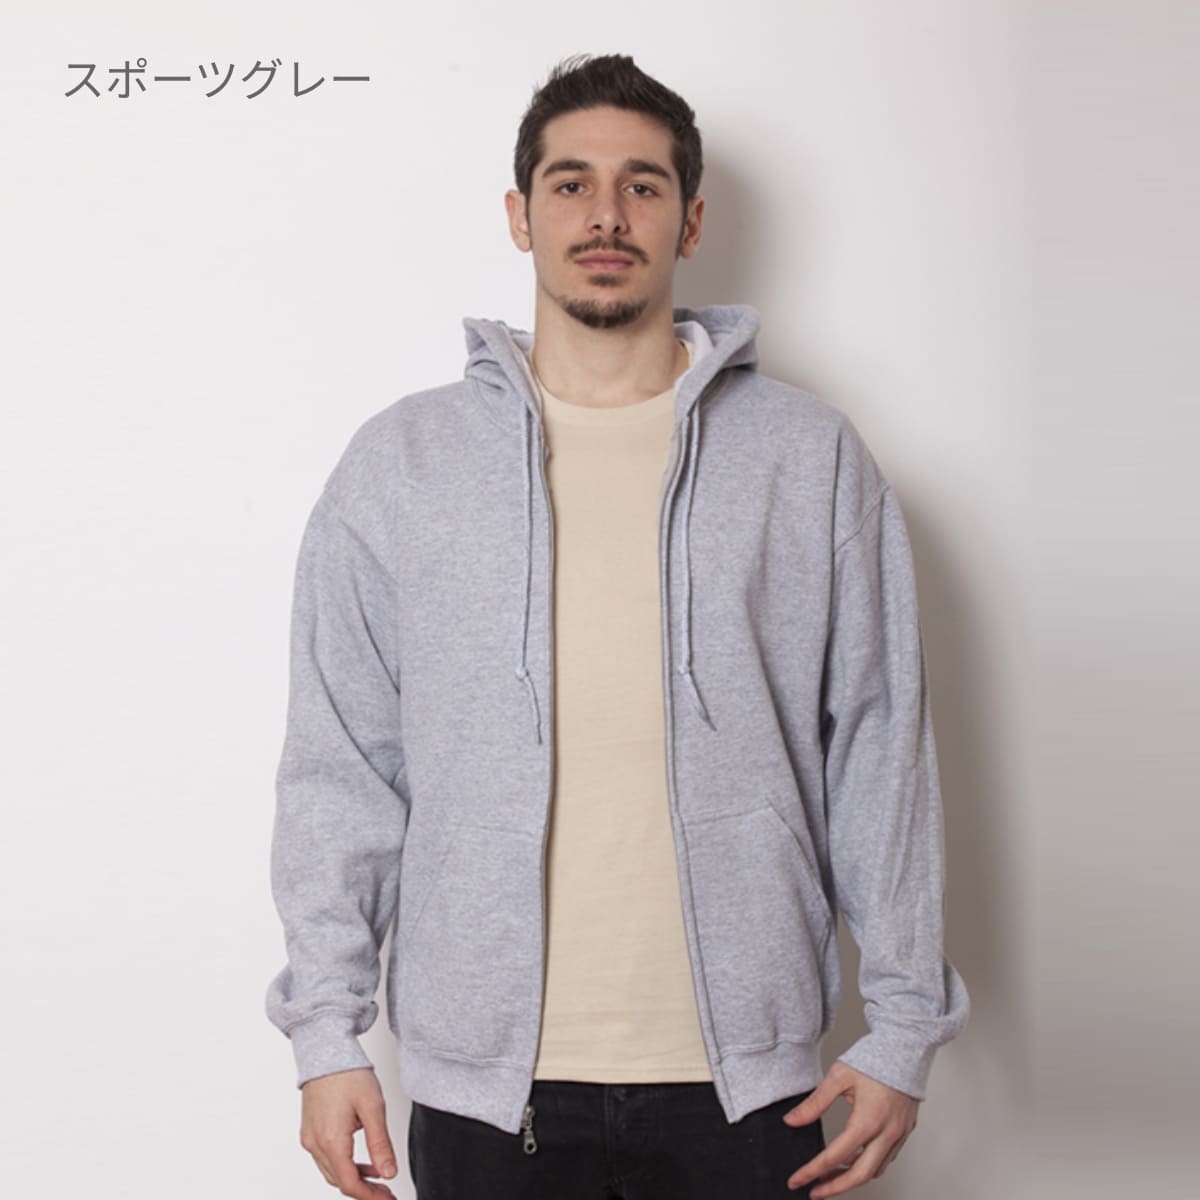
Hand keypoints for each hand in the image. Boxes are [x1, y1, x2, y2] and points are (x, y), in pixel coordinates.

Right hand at [299, 1067, 398, 1197]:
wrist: (325, 1050)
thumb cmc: (348, 1073)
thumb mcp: (372, 1107)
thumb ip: (380, 1143)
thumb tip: (389, 1173)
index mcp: (331, 1140)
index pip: (350, 1183)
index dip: (370, 1196)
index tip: (388, 1198)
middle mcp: (315, 1144)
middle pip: (339, 1181)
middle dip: (364, 1191)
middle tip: (387, 1192)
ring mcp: (309, 1138)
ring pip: (332, 1171)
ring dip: (354, 1178)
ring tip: (379, 1177)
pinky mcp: (309, 1131)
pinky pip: (326, 1158)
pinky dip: (344, 1165)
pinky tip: (362, 1162)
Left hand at [781, 1060, 918, 1197]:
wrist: (906, 1047)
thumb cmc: (873, 1058)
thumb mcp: (837, 1077)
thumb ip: (814, 1103)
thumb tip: (792, 1121)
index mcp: (867, 1121)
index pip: (835, 1156)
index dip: (812, 1171)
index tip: (797, 1180)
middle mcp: (886, 1134)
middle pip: (859, 1175)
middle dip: (834, 1188)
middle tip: (814, 1191)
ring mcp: (899, 1134)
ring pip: (876, 1170)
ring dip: (852, 1177)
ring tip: (830, 1176)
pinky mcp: (905, 1131)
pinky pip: (886, 1159)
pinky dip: (869, 1165)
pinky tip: (854, 1159)